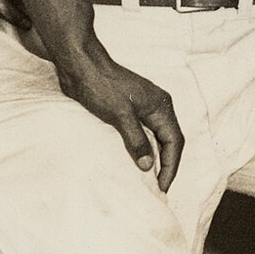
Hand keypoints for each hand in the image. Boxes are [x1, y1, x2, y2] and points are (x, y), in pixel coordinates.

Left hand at [51, 41, 185, 192]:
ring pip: (156, 137)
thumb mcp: (120, 116)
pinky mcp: (128, 109)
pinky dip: (143, 148)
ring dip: (155, 157)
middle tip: (158, 187)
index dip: (170, 166)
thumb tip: (148, 166)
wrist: (80, 66)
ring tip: (149, 179)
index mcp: (161, 106)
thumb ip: (136, 141)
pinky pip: (142, 133)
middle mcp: (157, 107)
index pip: (174, 141)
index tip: (162, 186)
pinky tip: (135, 160)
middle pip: (169, 140)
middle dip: (166, 164)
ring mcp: (143, 107)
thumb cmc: (101, 86)